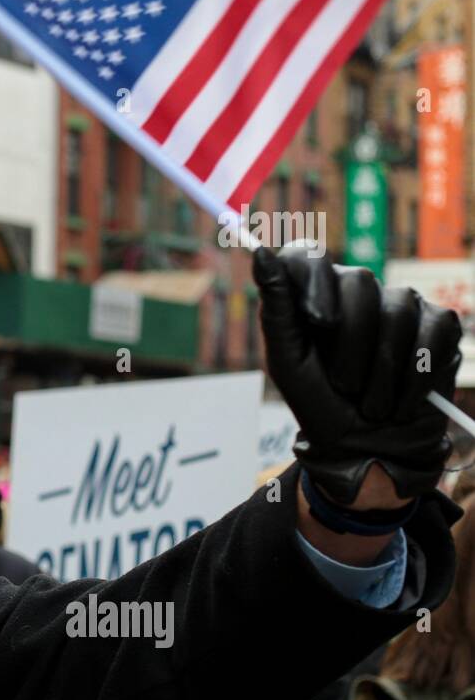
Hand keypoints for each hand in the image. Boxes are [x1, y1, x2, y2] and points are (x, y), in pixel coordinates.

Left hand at [254, 244, 460, 504]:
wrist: (366, 447)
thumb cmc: (319, 403)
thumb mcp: (287, 362)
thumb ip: (276, 308)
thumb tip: (260, 252)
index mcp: (314, 294)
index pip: (310, 257)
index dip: (316, 284)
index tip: (318, 323)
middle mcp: (359, 290)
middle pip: (359, 282)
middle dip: (349, 344)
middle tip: (343, 385)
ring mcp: (402, 304)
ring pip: (397, 312)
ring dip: (381, 372)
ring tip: (370, 403)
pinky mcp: (439, 325)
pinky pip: (433, 333)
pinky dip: (415, 378)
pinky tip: (401, 402)